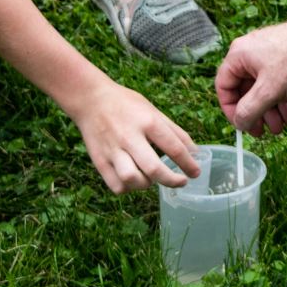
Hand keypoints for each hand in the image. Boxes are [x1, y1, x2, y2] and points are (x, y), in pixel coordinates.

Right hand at [66, 80, 201, 192]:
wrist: (90, 99)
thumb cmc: (127, 105)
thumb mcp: (153, 111)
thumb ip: (175, 132)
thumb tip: (195, 152)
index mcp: (147, 122)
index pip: (174, 148)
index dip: (188, 164)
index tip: (195, 173)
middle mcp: (130, 137)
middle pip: (153, 168)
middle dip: (172, 180)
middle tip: (181, 182)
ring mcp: (112, 150)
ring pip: (132, 179)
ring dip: (147, 184)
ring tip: (151, 178)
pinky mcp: (99, 161)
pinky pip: (116, 185)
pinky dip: (128, 188)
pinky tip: (134, 180)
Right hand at [215, 17, 286, 135]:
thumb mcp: (270, 90)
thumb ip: (250, 109)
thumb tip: (240, 124)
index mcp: (239, 55)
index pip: (224, 86)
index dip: (231, 109)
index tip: (243, 126)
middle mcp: (250, 53)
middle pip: (244, 90)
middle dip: (256, 113)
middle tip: (264, 132)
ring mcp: (269, 56)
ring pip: (262, 90)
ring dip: (270, 111)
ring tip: (282, 127)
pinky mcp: (285, 59)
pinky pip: (276, 84)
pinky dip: (281, 100)